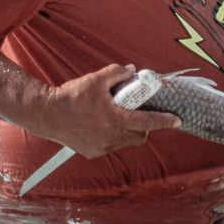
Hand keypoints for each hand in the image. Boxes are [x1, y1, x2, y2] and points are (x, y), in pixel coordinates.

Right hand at [34, 64, 180, 157]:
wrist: (46, 113)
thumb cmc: (72, 96)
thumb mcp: (97, 79)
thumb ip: (118, 73)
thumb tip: (132, 71)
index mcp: (116, 119)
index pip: (148, 122)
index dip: (165, 121)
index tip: (177, 121)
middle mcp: (111, 136)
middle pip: (140, 136)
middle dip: (144, 127)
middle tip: (137, 113)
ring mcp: (101, 147)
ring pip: (125, 141)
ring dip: (127, 131)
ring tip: (116, 117)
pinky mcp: (92, 152)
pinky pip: (110, 146)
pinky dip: (113, 136)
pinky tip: (101, 125)